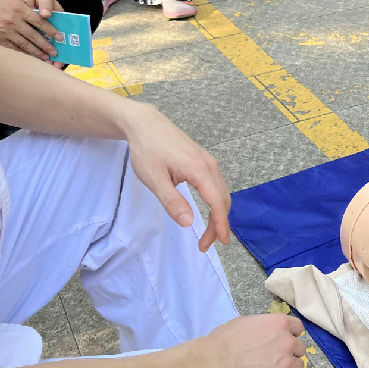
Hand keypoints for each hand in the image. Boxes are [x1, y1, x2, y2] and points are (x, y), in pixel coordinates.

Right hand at [0, 0, 63, 59]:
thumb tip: (39, 6)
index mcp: (18, 8)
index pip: (39, 21)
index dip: (51, 30)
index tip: (59, 37)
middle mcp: (13, 21)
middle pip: (34, 36)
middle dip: (46, 45)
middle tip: (56, 52)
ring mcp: (4, 31)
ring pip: (24, 44)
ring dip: (37, 52)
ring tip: (46, 57)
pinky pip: (13, 47)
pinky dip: (23, 52)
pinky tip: (30, 56)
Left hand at [123, 103, 232, 251]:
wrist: (145, 123)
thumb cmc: (147, 150)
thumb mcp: (154, 179)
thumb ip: (172, 201)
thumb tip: (189, 223)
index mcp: (200, 170)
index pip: (218, 203)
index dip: (221, 225)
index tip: (221, 243)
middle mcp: (210, 165)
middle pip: (223, 200)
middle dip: (219, 224)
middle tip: (205, 244)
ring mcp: (208, 161)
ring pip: (222, 192)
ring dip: (218, 214)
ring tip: (207, 232)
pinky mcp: (203, 160)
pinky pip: (216, 185)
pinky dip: (216, 202)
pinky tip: (207, 210)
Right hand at [201, 313, 306, 367]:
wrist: (215, 362)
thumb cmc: (225, 339)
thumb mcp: (247, 322)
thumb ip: (265, 327)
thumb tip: (268, 333)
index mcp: (279, 323)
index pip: (298, 328)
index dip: (291, 334)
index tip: (284, 340)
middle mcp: (286, 341)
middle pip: (300, 348)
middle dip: (290, 352)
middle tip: (276, 357)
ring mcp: (284, 363)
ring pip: (298, 367)